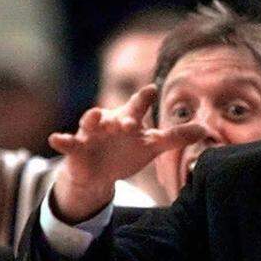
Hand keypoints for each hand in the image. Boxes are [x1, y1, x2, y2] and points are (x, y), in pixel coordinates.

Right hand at [49, 85, 205, 221]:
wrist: (98, 171)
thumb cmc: (127, 152)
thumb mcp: (153, 145)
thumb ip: (177, 136)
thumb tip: (206, 128)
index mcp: (131, 119)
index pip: (140, 106)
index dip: (145, 98)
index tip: (152, 89)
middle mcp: (111, 121)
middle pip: (118, 115)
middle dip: (124, 117)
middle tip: (130, 123)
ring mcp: (92, 133)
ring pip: (92, 123)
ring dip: (93, 119)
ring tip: (94, 116)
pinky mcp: (77, 148)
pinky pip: (68, 142)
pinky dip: (62, 140)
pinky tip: (55, 139)